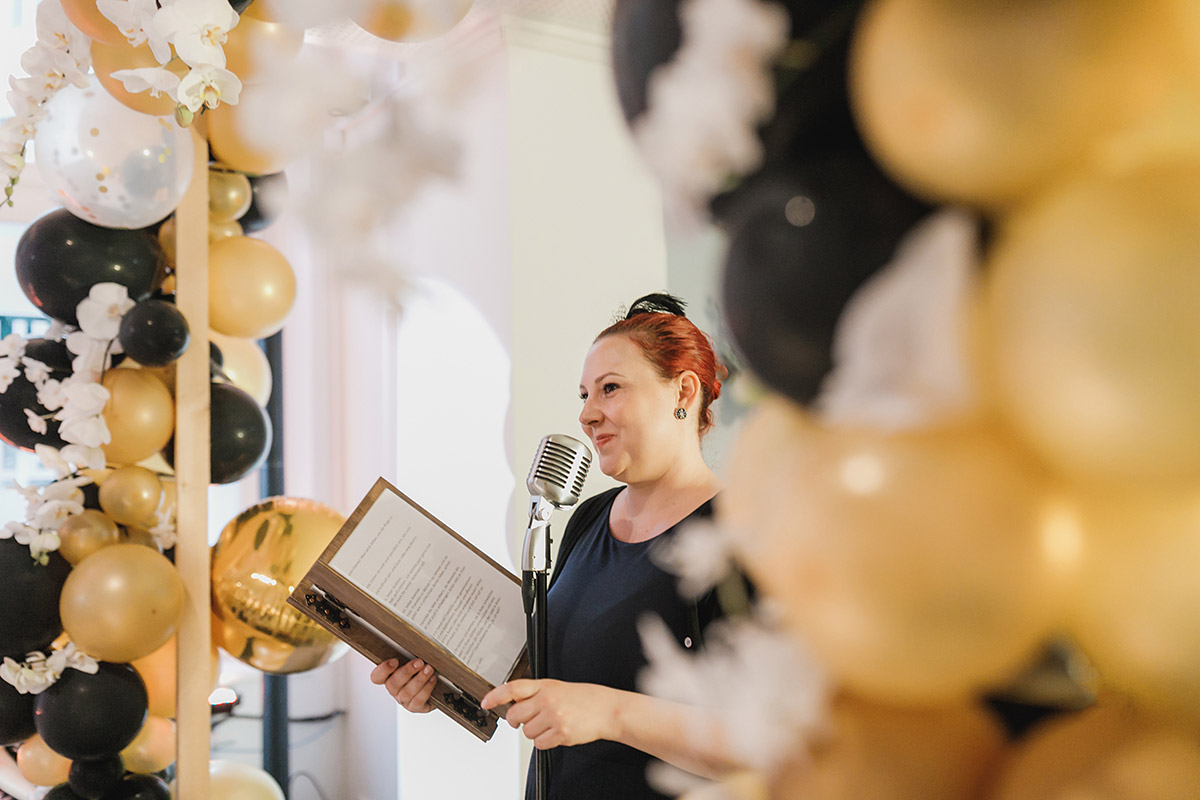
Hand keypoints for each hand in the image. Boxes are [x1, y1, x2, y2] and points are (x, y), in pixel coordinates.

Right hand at [370, 658, 436, 712]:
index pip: (377, 677)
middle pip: (392, 684)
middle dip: (407, 671)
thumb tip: (414, 646)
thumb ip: (410, 655)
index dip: (383, 670)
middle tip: (419, 662)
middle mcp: (395, 690)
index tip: (394, 661)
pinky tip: (432, 680)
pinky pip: (418, 701)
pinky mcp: (415, 707)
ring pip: (406, 693)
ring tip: (429, 669)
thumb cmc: (423, 671)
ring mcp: (404, 700)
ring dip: (419, 679)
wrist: (439, 688)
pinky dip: (426, 689)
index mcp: (390, 677)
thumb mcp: (415, 661)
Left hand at [481, 679, 618, 749]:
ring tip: (551, 725)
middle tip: (528, 720)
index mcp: (546, 686)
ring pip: (527, 732)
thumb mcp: (558, 688)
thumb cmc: (585, 698)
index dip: (496, 695)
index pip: (514, 688)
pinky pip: (540, 744)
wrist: (607, 709)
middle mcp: (548, 699)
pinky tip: (557, 733)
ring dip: (535, 732)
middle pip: (515, 715)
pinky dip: (545, 742)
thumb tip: (514, 702)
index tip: (486, 702)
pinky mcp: (561, 733)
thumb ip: (537, 693)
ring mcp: (554, 716)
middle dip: (518, 721)